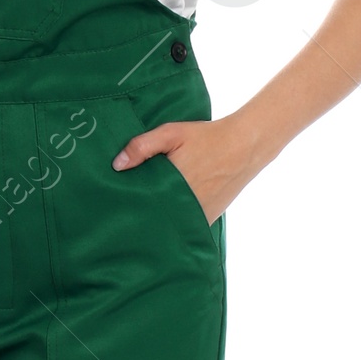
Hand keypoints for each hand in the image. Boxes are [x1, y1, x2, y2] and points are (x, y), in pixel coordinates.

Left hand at [111, 115, 267, 224]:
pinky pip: (186, 227)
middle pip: (153, 218)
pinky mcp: (208, 218)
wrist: (244, 146)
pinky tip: (166, 217)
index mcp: (172, 185)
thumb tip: (117, 165)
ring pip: (169, 226)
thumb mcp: (172, 133)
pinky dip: (176, 224)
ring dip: (158, 222)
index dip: (127, 206)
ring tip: (141, 218)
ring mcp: (198, 215)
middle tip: (123, 214)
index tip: (116, 205)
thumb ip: (143, 146)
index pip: (141, 204)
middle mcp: (185, 205)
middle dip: (139, 216)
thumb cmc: (207, 138)